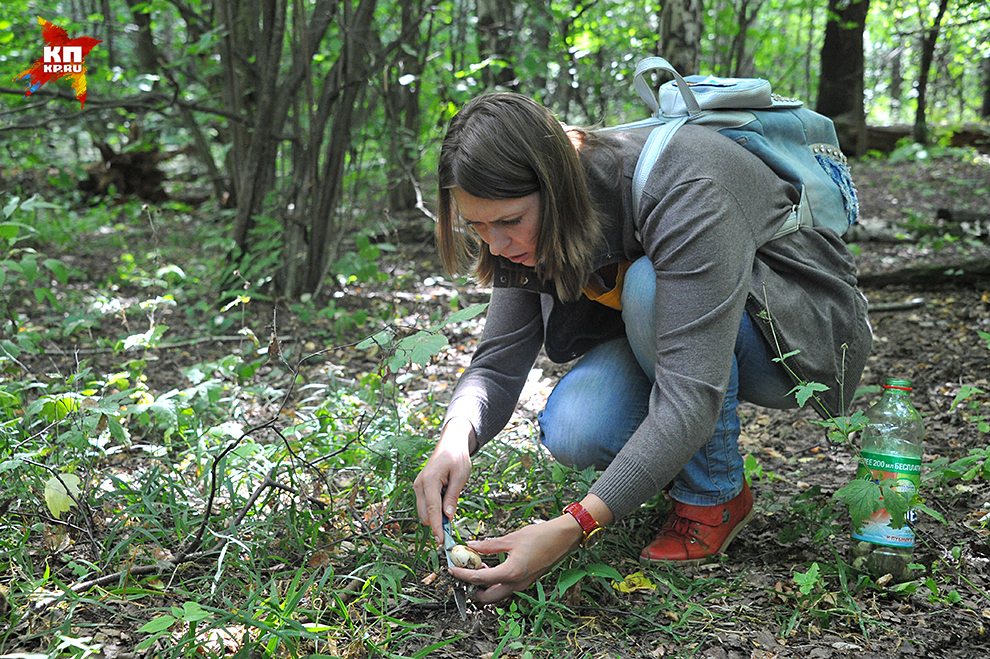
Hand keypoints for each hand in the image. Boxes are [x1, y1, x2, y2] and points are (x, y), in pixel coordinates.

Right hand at [413, 417, 476, 544]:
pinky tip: (445, 502)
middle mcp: (419, 485)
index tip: (441, 541)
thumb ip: (453, 496)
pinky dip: (435, 509)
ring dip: (436, 516)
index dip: (437, 527)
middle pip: (425, 514)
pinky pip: (426, 505)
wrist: (450, 443)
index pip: (432, 510)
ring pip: (424, 512)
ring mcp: (418, 487)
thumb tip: (448, 516)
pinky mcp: (420, 488)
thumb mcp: (460, 476)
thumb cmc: (457, 457)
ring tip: (451, 505)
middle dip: (437, 524)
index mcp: (429, 481)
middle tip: (453, 527)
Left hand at [449, 514, 583, 602]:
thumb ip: (489, 545)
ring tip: (477, 565)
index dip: (462, 574)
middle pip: (486, 596)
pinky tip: (491, 564)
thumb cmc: (541, 536)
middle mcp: (516, 583)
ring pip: (497, 594)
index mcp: (511, 572)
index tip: (451, 568)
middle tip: (463, 571)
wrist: (564, 538)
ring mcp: (522, 584)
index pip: (479, 578)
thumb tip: (471, 545)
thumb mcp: (511, 538)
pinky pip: (505, 587)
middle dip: (471, 588)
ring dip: (483, 585)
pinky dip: (494, 581)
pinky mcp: (526, 581)